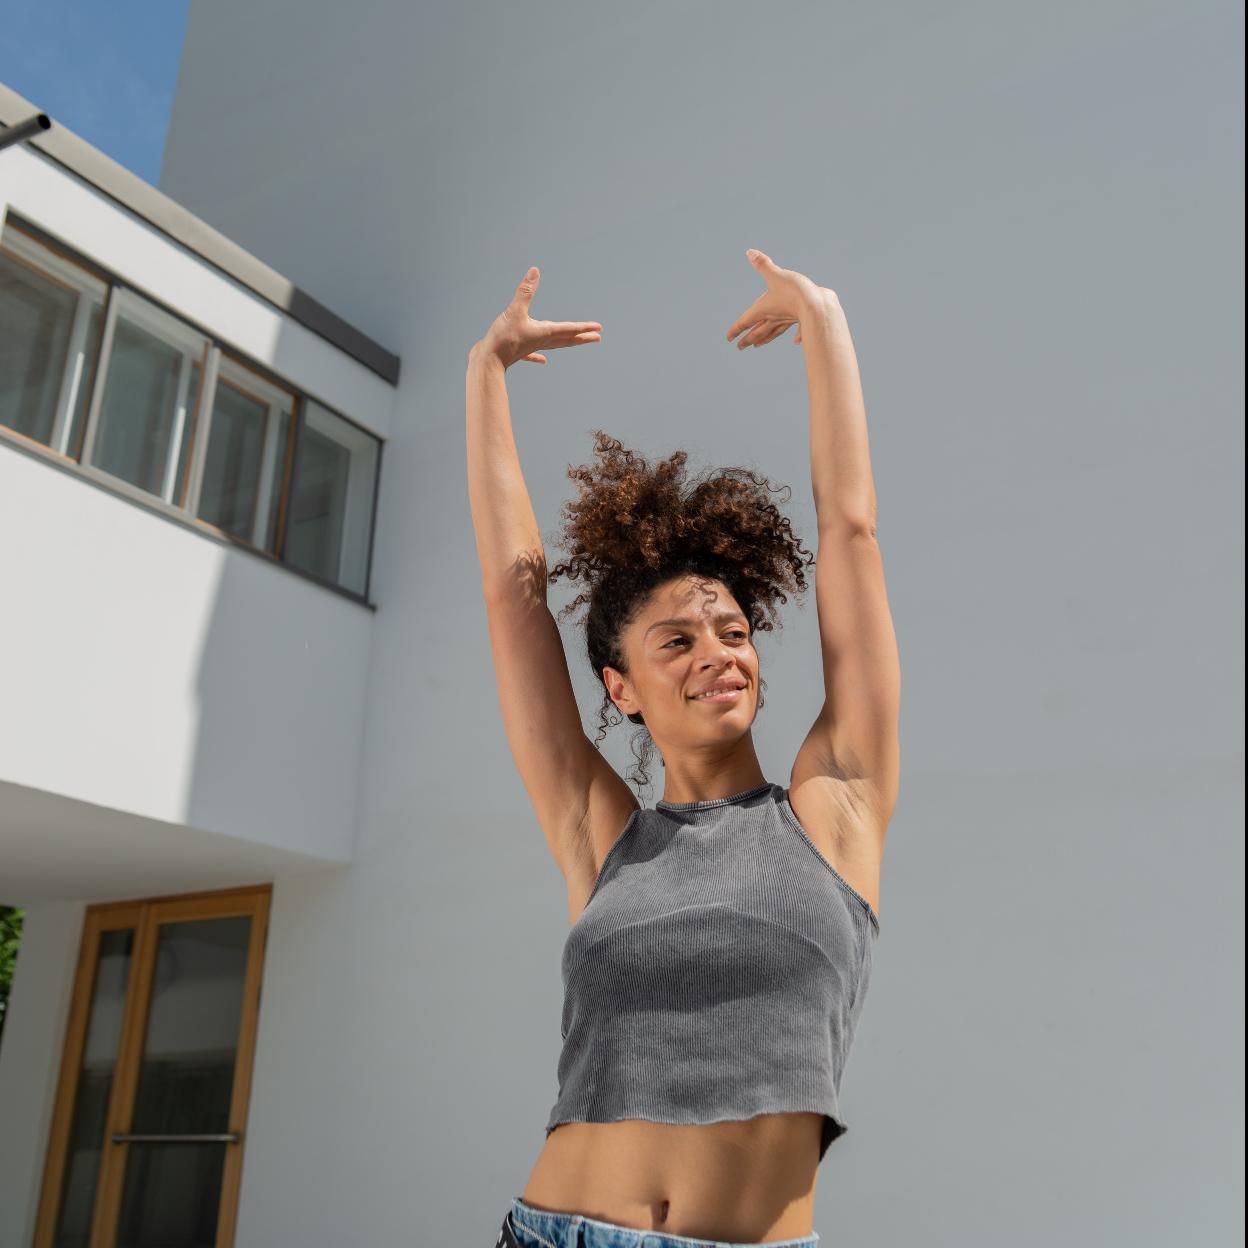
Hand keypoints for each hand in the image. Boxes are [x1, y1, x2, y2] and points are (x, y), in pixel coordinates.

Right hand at [473, 267, 601, 367]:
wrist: (487, 361)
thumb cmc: (502, 338)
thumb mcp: (514, 311)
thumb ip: (525, 291)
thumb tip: (534, 271)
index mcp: (544, 333)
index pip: (569, 329)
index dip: (585, 327)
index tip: (599, 329)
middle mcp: (541, 341)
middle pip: (566, 339)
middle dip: (582, 338)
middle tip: (597, 338)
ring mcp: (531, 348)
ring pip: (553, 345)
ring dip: (566, 342)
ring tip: (576, 342)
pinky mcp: (519, 353)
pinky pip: (533, 355)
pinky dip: (539, 356)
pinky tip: (544, 360)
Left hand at [725, 249, 833, 349]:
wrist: (818, 303)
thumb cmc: (794, 290)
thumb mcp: (776, 274)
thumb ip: (763, 264)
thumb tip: (749, 252)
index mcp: (764, 309)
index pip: (745, 321)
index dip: (736, 329)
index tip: (728, 338)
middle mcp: (774, 317)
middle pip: (758, 331)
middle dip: (748, 339)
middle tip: (740, 347)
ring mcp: (787, 320)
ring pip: (773, 332)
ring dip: (764, 339)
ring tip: (758, 345)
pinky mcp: (802, 319)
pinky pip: (796, 330)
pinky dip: (796, 335)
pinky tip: (796, 341)